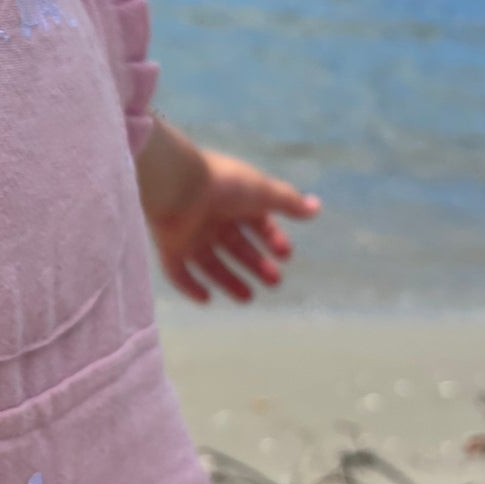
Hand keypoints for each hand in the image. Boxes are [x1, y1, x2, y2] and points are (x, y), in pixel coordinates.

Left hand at [136, 118, 318, 303]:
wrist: (176, 184)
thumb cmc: (222, 184)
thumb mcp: (262, 192)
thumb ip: (289, 201)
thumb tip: (316, 207)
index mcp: (233, 198)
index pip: (256, 222)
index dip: (272, 238)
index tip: (285, 254)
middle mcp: (210, 216)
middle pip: (235, 245)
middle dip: (256, 263)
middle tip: (275, 281)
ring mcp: (188, 232)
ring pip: (210, 262)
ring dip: (229, 280)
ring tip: (248, 298)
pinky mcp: (168, 247)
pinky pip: (178, 272)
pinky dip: (191, 287)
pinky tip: (207, 299)